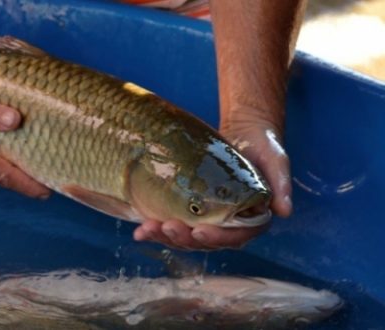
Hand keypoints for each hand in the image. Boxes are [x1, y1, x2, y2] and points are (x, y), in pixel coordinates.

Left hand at [133, 111, 287, 250]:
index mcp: (251, 221)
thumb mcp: (275, 160)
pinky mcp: (188, 211)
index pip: (234, 238)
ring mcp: (206, 219)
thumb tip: (284, 210)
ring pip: (185, 237)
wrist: (244, 133)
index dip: (216, 238)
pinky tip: (140, 230)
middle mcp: (227, 226)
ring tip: (147, 230)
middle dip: (183, 238)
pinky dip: (156, 228)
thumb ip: (280, 184)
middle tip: (166, 228)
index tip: (199, 231)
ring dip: (165, 236)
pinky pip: (172, 224)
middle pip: (203, 242)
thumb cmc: (263, 146)